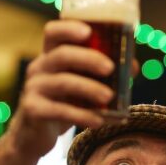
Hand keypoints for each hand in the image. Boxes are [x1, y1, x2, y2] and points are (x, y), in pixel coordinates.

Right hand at [6, 20, 115, 160]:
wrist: (32, 136)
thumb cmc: (61, 104)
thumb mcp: (79, 86)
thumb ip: (101, 75)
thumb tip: (132, 67)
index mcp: (50, 56)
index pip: (53, 32)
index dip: (69, 28)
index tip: (89, 32)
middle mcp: (39, 68)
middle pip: (62, 55)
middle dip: (89, 59)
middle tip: (110, 69)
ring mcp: (33, 89)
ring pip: (63, 82)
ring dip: (89, 88)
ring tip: (109, 97)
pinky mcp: (33, 110)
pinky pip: (59, 110)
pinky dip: (82, 115)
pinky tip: (98, 121)